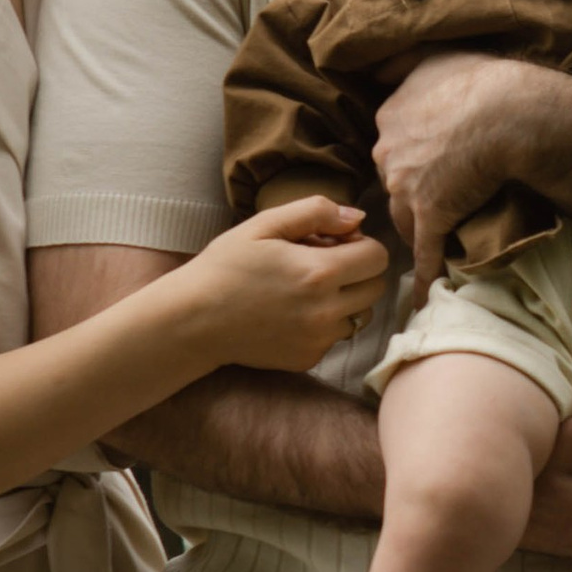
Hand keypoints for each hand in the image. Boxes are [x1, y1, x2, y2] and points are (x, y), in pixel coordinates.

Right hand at [177, 196, 386, 373]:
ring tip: (308, 290)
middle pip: (376, 288)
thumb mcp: (264, 225)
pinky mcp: (309, 358)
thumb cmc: (225, 267)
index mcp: (320, 272)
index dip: (361, 245)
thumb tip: (357, 217)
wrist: (194, 320)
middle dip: (358, 272)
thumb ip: (315, 212)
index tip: (335, 244)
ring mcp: (319, 339)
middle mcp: (326, 310)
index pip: (378, 257)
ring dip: (346, 300)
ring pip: (361, 315)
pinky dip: (325, 324)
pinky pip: (336, 337)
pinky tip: (292, 313)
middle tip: (323, 265)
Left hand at [372, 54, 532, 266]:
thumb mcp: (435, 55)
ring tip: (431, 246)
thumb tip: (382, 65)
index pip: (391, 147)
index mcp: (390, 115)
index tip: (424, 168)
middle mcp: (389, 152)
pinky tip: (420, 300)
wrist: (510, 110)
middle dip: (411, 196)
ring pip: (405, 219)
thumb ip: (405, 62)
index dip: (409, 159)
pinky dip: (424, 278)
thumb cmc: (481, 78)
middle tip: (434, 203)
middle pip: (393, 184)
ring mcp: (408, 187)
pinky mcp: (432, 215)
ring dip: (418, 232)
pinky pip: (426, 254)